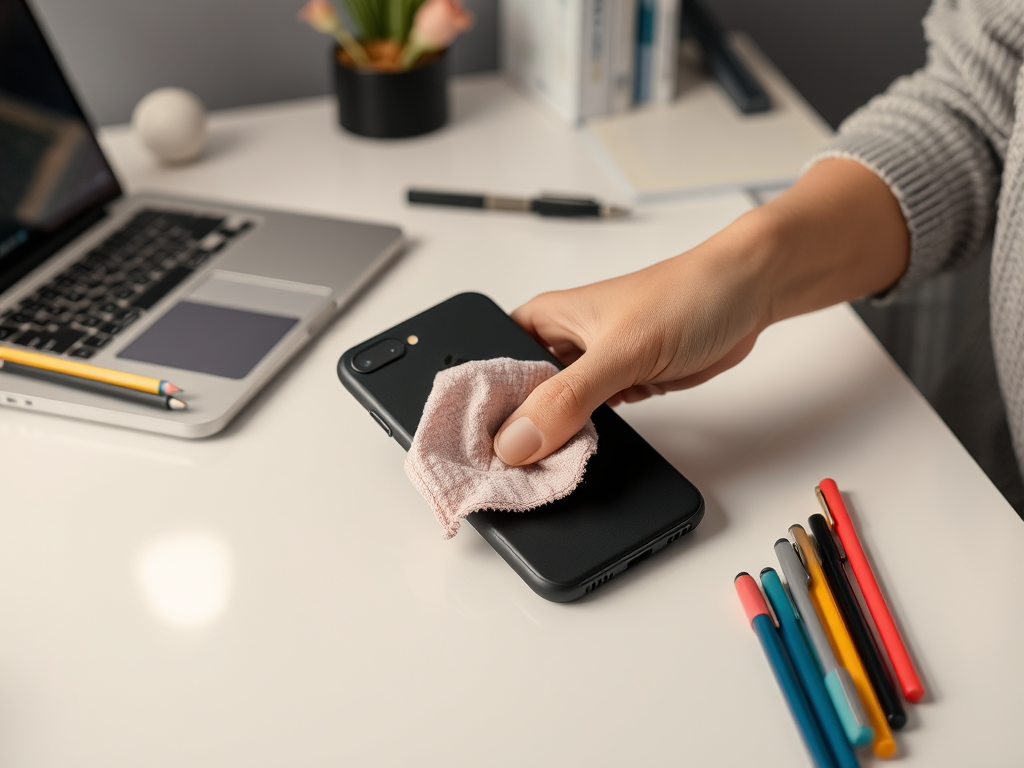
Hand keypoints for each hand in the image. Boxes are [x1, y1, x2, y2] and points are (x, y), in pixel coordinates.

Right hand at [492, 159, 909, 465]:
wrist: (748, 296)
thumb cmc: (686, 294)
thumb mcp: (620, 350)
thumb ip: (567, 397)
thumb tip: (518, 440)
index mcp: (542, 319)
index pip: (491, 368)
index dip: (479, 407)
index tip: (473, 448)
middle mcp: (560, 344)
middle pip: (517, 398)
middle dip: (513, 432)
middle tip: (505, 471)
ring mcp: (590, 369)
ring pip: (553, 416)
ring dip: (549, 440)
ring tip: (538, 469)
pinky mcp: (619, 388)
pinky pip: (587, 424)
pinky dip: (582, 441)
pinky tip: (575, 457)